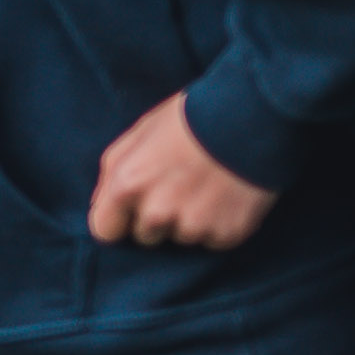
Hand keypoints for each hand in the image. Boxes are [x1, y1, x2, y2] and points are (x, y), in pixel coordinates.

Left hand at [89, 93, 277, 249]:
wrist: (252, 114)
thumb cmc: (191, 117)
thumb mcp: (140, 132)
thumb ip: (113, 171)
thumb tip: (102, 204)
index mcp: (128, 185)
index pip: (105, 231)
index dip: (119, 220)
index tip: (133, 211)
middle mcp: (157, 212)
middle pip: (145, 237)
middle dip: (158, 218)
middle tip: (182, 187)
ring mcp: (193, 226)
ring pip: (181, 239)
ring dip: (191, 220)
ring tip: (209, 187)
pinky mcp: (227, 233)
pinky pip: (214, 240)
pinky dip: (220, 223)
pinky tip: (228, 196)